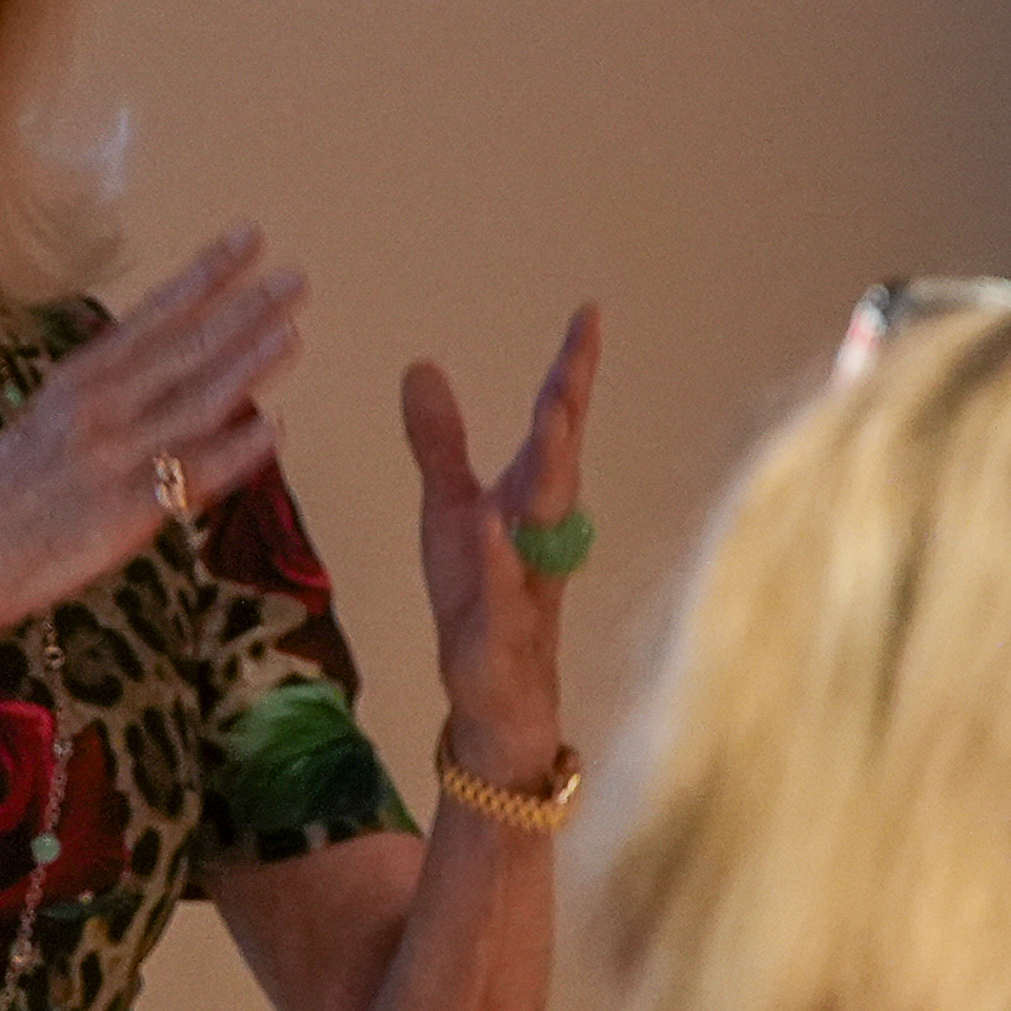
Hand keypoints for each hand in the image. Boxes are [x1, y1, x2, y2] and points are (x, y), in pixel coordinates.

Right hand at [0, 222, 305, 633]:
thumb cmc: (10, 497)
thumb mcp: (53, 426)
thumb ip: (114, 398)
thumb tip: (184, 378)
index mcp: (78, 380)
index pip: (154, 315)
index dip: (205, 274)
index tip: (248, 237)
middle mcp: (97, 408)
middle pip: (184, 349)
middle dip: (243, 309)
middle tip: (295, 277)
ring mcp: (112, 457)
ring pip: (195, 402)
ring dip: (248, 365)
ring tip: (292, 333)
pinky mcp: (124, 510)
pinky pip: (191, 475)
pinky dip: (235, 452)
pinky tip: (274, 429)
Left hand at [402, 305, 601, 784]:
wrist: (493, 699)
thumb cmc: (480, 600)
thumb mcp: (450, 511)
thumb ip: (440, 443)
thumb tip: (422, 365)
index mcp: (531, 500)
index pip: (555, 426)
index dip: (572, 370)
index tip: (588, 312)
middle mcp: (540, 535)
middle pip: (559, 462)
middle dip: (567, 407)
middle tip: (578, 352)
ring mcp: (528, 582)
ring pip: (546, 523)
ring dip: (551, 471)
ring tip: (554, 416)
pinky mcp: (502, 632)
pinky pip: (503, 592)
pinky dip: (498, 560)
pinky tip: (490, 527)